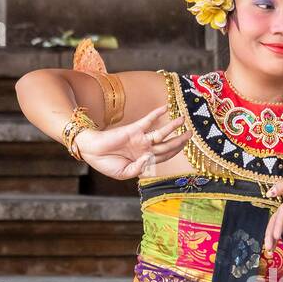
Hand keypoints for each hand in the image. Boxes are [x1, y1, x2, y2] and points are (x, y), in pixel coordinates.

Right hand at [74, 103, 192, 179]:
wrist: (92, 152)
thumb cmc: (106, 164)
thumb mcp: (124, 173)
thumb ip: (139, 169)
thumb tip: (150, 158)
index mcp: (144, 160)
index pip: (164, 156)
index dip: (175, 152)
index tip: (184, 147)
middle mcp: (145, 149)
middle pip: (167, 145)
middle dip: (180, 140)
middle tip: (190, 134)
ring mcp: (140, 139)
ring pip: (161, 133)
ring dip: (173, 126)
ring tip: (183, 119)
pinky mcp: (133, 130)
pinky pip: (147, 121)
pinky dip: (156, 114)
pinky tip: (165, 108)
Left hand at [263, 173, 282, 256]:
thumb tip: (269, 192)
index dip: (280, 223)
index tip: (276, 235)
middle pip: (280, 222)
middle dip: (273, 235)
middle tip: (268, 248)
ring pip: (280, 225)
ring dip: (273, 238)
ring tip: (268, 250)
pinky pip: (282, 225)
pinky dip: (275, 234)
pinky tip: (271, 244)